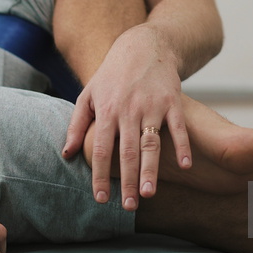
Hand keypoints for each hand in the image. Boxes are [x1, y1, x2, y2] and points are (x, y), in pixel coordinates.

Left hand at [62, 25, 191, 210]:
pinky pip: (178, 127)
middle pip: (127, 152)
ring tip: (149, 194)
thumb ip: (77, 125)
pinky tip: (186, 166)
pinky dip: (183, 146)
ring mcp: (151, 106)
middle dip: (127, 181)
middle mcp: (128, 110)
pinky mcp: (172, 101)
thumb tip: (66, 155)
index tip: (100, 198)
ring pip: (151, 144)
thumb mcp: (88, 94)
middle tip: (128, 207)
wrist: (143, 45)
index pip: (101, 149)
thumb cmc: (112, 75)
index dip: (100, 175)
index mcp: (106, 111)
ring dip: (151, 170)